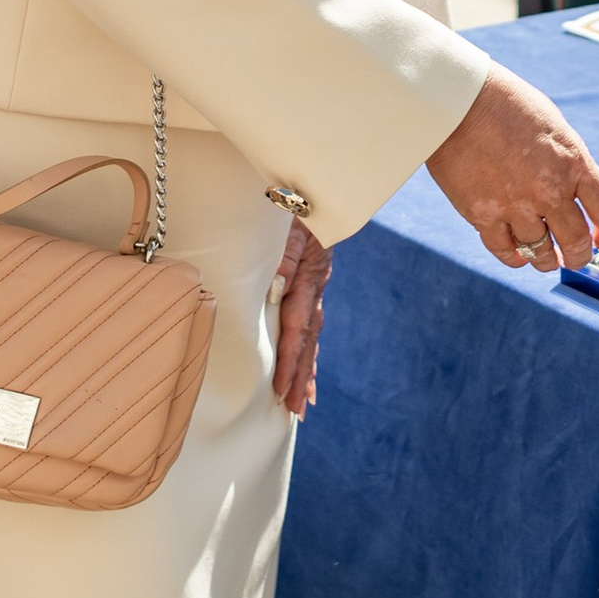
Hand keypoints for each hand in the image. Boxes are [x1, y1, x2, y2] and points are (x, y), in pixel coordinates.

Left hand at [271, 217, 330, 418]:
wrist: (319, 186)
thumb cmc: (297, 201)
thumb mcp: (289, 225)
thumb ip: (284, 257)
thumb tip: (279, 290)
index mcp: (309, 277)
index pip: (298, 328)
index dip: (290, 361)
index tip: (282, 390)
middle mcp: (317, 286)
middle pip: (308, 340)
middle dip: (300, 377)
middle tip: (294, 411)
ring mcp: (317, 287)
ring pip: (312, 337)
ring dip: (305, 371)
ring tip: (301, 404)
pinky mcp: (313, 284)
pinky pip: (312, 324)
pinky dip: (308, 351)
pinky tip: (308, 374)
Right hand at [427, 60, 598, 271]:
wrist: (459, 101)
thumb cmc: (508, 106)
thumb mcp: (555, 129)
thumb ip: (569, 165)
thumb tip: (577, 195)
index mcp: (573, 163)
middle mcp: (549, 189)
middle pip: (576, 242)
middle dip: (579, 255)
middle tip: (575, 256)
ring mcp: (515, 205)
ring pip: (541, 253)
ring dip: (546, 260)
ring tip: (546, 258)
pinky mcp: (483, 215)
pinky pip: (506, 252)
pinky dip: (515, 258)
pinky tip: (519, 253)